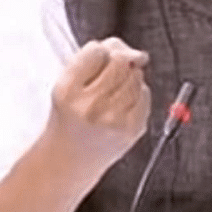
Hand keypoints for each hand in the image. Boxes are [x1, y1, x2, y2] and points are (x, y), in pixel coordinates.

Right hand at [47, 38, 151, 170]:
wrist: (68, 161)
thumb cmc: (69, 117)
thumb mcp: (66, 85)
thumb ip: (93, 59)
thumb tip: (134, 52)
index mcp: (68, 91)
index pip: (96, 51)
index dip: (100, 52)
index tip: (97, 61)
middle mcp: (90, 106)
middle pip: (121, 61)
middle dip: (118, 61)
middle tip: (107, 77)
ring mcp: (114, 119)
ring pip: (136, 76)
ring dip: (128, 78)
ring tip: (111, 94)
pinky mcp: (132, 129)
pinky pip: (145, 94)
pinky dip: (137, 94)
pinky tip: (121, 106)